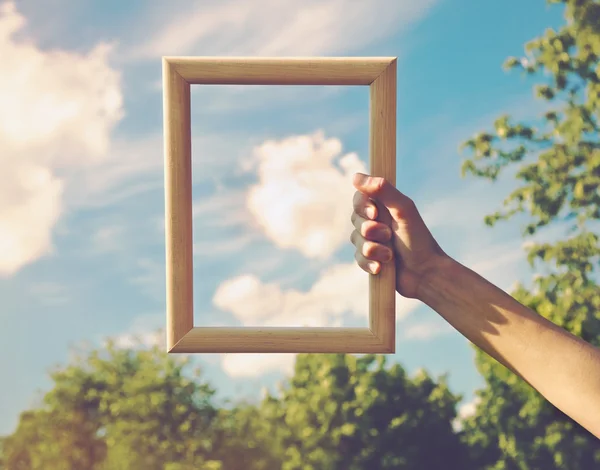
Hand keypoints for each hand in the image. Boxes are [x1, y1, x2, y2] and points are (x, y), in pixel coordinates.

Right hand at [350, 173, 448, 298]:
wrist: (426, 273)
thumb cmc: (418, 240)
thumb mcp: (403, 210)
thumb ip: (383, 190)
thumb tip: (356, 176)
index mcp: (384, 206)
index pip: (359, 198)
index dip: (362, 206)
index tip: (374, 213)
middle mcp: (376, 221)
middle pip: (355, 219)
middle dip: (370, 230)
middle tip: (389, 235)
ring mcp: (372, 241)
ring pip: (355, 240)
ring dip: (373, 248)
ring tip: (390, 255)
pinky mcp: (370, 259)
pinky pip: (358, 258)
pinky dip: (369, 263)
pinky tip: (381, 267)